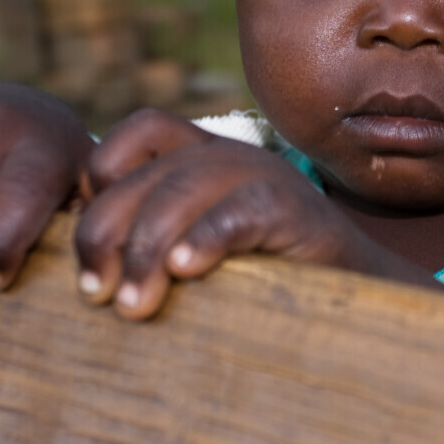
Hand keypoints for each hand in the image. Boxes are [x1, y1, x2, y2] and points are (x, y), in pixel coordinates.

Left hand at [75, 108, 436, 319]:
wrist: (359, 297)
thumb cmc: (266, 283)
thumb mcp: (201, 254)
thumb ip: (154, 247)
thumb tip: (83, 280)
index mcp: (199, 159)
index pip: (132, 138)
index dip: (98, 180)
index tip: (90, 247)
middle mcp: (226, 156)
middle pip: (141, 174)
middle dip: (105, 234)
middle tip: (94, 295)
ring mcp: (261, 175)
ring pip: (179, 190)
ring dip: (145, 250)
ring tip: (133, 305)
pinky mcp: (293, 206)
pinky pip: (239, 212)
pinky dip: (206, 239)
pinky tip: (188, 273)